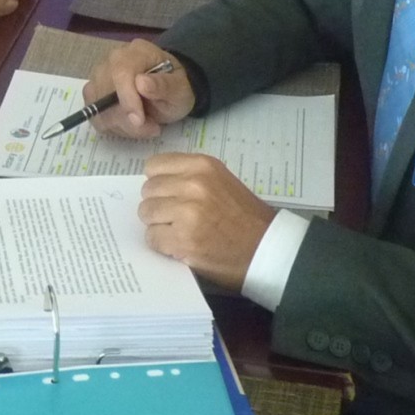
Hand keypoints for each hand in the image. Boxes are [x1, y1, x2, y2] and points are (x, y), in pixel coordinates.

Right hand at [82, 37, 194, 139]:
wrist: (168, 91)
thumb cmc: (175, 87)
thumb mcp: (180, 88)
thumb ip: (164, 85)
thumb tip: (141, 83)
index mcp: (137, 53)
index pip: (120, 72)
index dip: (126, 99)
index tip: (139, 121)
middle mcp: (113, 60)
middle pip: (105, 92)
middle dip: (126, 119)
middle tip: (152, 128)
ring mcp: (100, 77)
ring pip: (98, 108)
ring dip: (123, 126)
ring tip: (146, 126)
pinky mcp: (94, 94)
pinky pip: (96, 117)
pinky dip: (115, 128)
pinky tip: (132, 126)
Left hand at [138, 153, 272, 291]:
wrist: (268, 249)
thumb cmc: (247, 218)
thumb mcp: (221, 181)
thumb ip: (189, 178)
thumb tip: (157, 185)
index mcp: (203, 166)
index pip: (154, 166)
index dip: (158, 182)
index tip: (168, 194)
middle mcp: (193, 184)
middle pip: (148, 191)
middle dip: (158, 206)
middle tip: (176, 218)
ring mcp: (186, 212)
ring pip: (146, 214)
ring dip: (158, 225)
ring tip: (179, 232)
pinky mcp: (182, 239)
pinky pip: (152, 237)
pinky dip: (162, 245)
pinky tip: (181, 246)